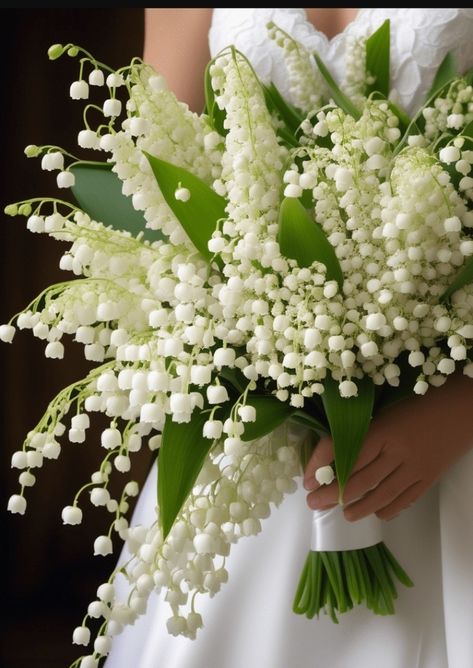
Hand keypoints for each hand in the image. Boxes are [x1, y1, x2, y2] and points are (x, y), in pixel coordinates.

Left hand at [303, 373, 472, 520]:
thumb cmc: (421, 399)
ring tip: (343, 514)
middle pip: (357, 480)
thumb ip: (365, 427)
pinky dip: (389, 509)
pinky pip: (405, 499)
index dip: (321, 466)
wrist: (463, 405)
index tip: (306, 481)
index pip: (343, 451)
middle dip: (332, 495)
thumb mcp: (388, 407)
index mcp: (382, 429)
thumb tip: (333, 447)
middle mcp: (396, 452)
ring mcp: (414, 468)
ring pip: (380, 495)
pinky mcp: (429, 478)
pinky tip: (378, 513)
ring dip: (358, 508)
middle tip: (314, 504)